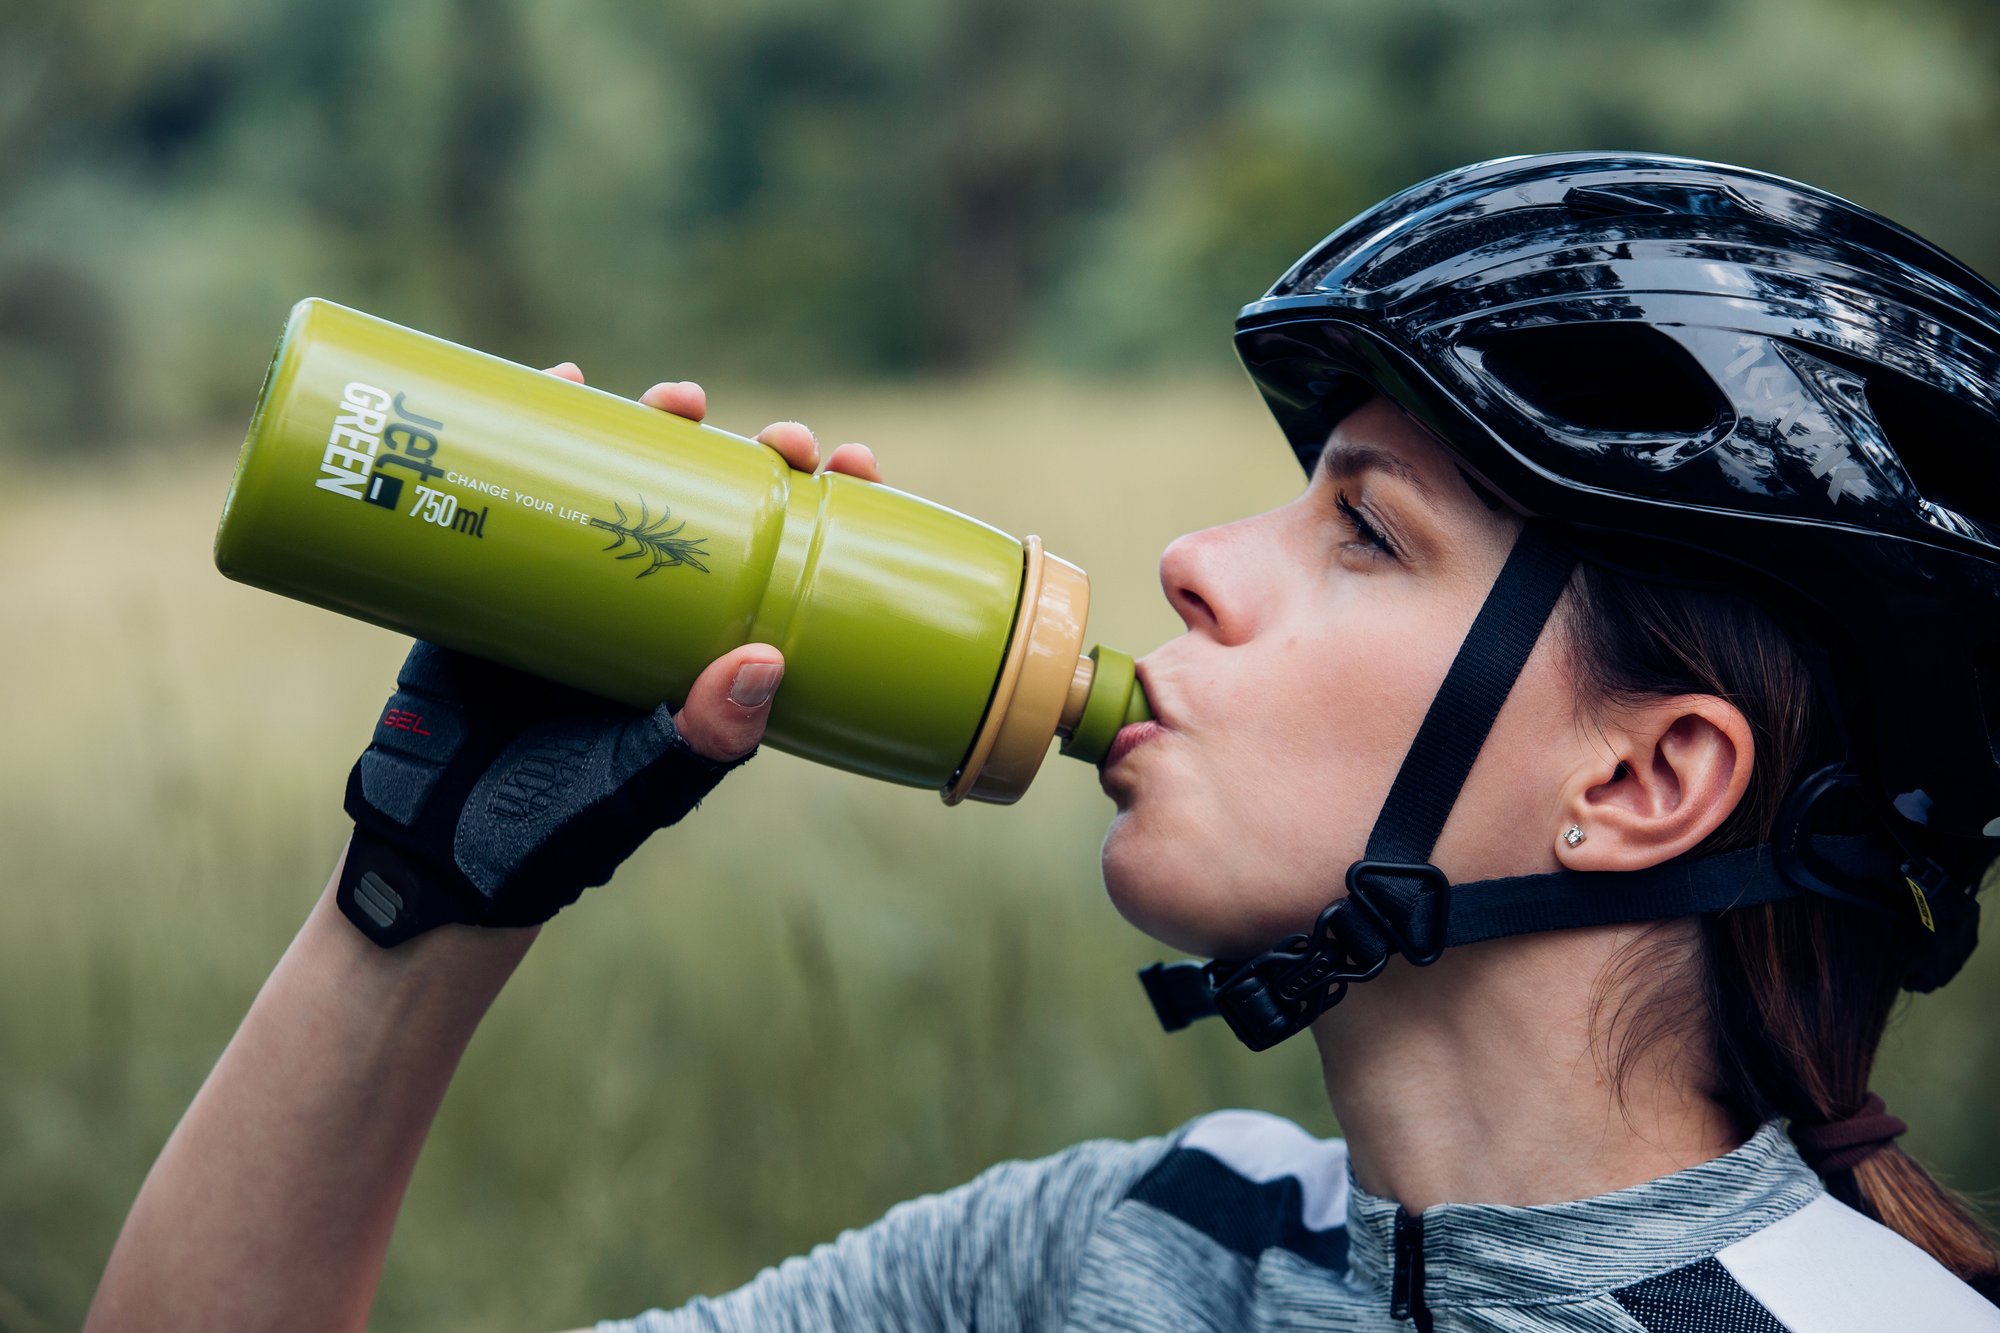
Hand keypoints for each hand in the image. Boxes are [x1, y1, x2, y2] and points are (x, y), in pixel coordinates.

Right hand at [335, 368, 882, 945]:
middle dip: (757, 457)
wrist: (438, 846)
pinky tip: (560, 380)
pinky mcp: (502, 571)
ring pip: (632, 480)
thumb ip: (703, 738)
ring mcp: (580, 583)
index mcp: (711, 654)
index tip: (852, 463)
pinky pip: (530, 484)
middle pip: (721, 508)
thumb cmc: (560, 831)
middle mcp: (656, 608)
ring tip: (679, 400)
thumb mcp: (645, 788)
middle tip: (781, 438)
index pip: (791, 567)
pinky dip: (544, 426)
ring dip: (661, 426)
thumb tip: (765, 658)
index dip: (828, 510)